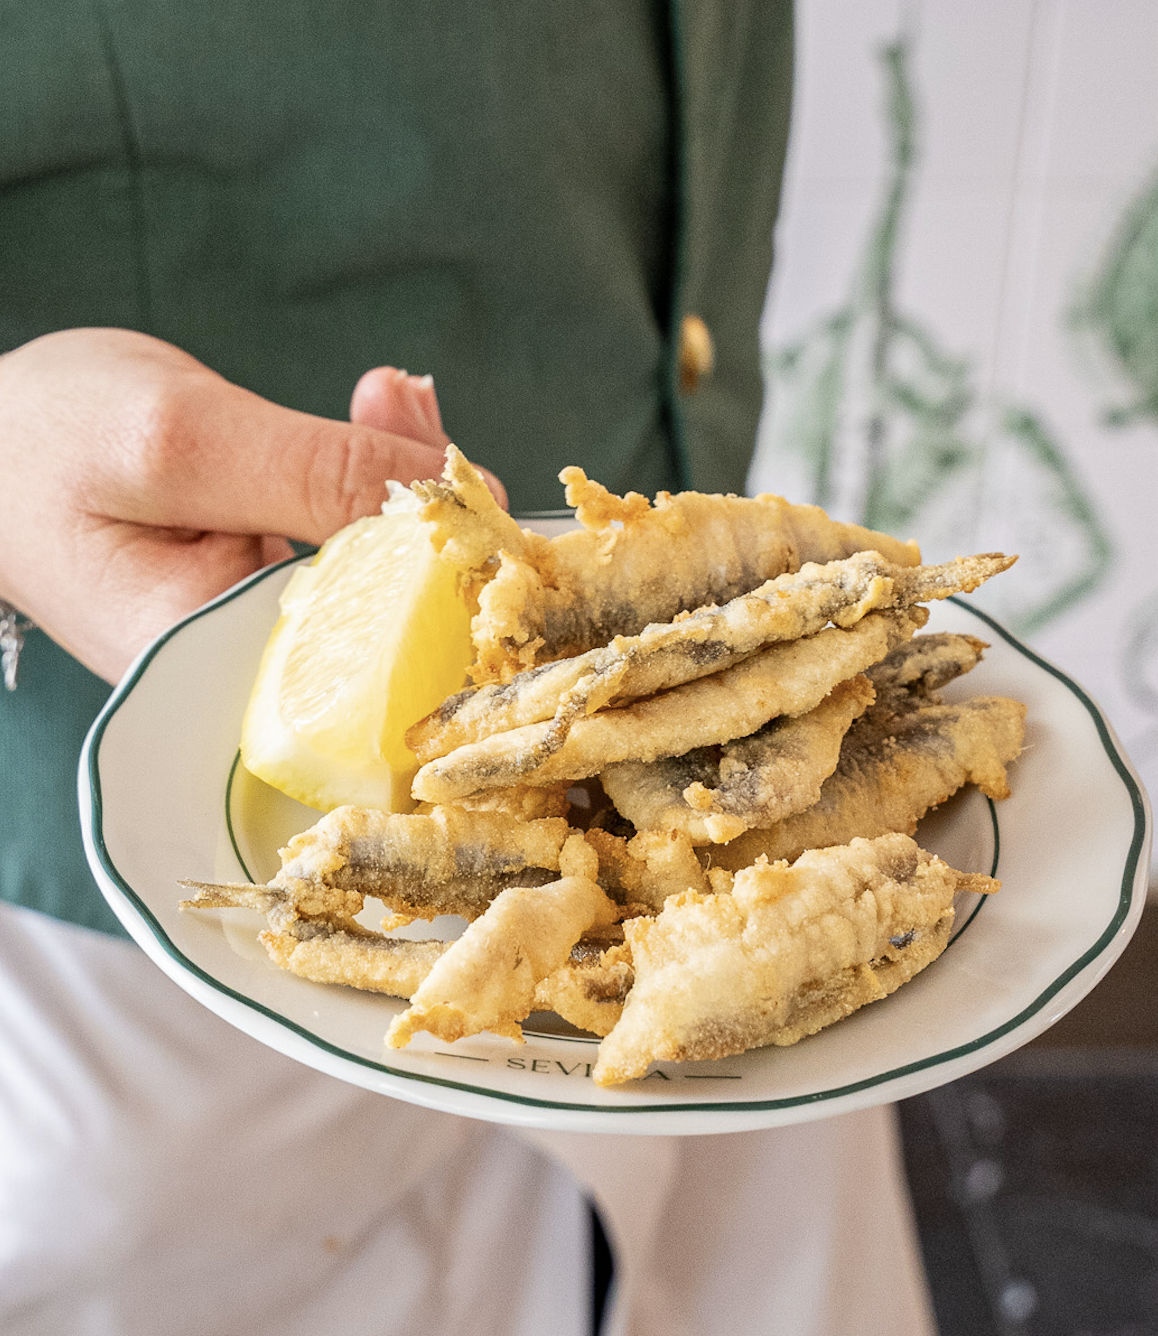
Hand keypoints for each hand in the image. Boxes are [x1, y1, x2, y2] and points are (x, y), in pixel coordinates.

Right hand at [0, 329, 500, 681]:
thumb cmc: (47, 443)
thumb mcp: (181, 439)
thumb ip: (313, 471)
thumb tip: (447, 492)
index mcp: (220, 669)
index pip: (383, 660)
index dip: (454, 589)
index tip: (487, 516)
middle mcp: (256, 665)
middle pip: (400, 610)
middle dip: (429, 508)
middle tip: (414, 418)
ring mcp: (271, 622)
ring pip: (389, 560)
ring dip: (403, 470)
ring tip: (392, 401)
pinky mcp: (276, 576)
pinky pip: (355, 528)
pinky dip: (374, 462)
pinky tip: (381, 407)